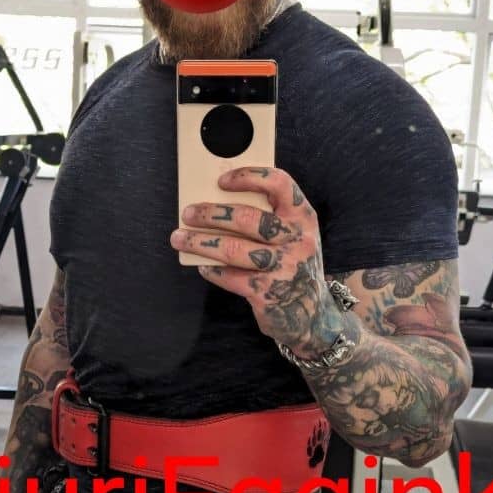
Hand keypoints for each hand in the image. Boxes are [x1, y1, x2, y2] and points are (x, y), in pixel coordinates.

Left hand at [170, 167, 342, 357]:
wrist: (313, 315)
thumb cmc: (293, 265)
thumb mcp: (294, 236)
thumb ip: (269, 217)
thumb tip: (219, 203)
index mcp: (303, 218)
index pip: (279, 184)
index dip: (248, 177)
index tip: (221, 181)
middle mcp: (297, 240)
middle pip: (247, 217)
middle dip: (211, 214)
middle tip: (188, 213)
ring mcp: (284, 268)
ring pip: (233, 249)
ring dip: (201, 242)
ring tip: (180, 239)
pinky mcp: (268, 294)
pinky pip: (231, 277)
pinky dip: (213, 270)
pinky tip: (203, 266)